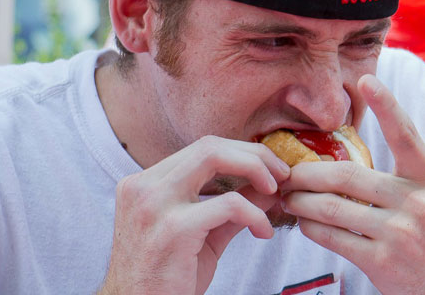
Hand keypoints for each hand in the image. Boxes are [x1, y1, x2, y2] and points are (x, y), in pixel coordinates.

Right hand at [98, 136, 289, 294]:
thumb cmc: (168, 279)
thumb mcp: (204, 235)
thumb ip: (233, 207)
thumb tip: (269, 186)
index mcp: (145, 184)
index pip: (201, 149)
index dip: (241, 153)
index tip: (269, 170)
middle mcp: (143, 186)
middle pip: (209, 145)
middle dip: (253, 154)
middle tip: (281, 174)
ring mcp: (154, 205)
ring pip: (214, 158)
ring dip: (256, 170)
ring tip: (276, 191)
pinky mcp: (172, 228)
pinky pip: (228, 204)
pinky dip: (255, 214)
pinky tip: (263, 232)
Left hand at [279, 74, 424, 294]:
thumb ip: (406, 177)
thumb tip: (353, 158)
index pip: (407, 136)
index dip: (387, 106)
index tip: (366, 80)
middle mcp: (420, 203)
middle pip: (348, 175)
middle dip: (308, 173)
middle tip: (287, 172)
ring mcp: (402, 234)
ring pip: (333, 207)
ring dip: (301, 201)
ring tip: (288, 198)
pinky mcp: (385, 263)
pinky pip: (335, 238)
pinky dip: (312, 228)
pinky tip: (305, 223)